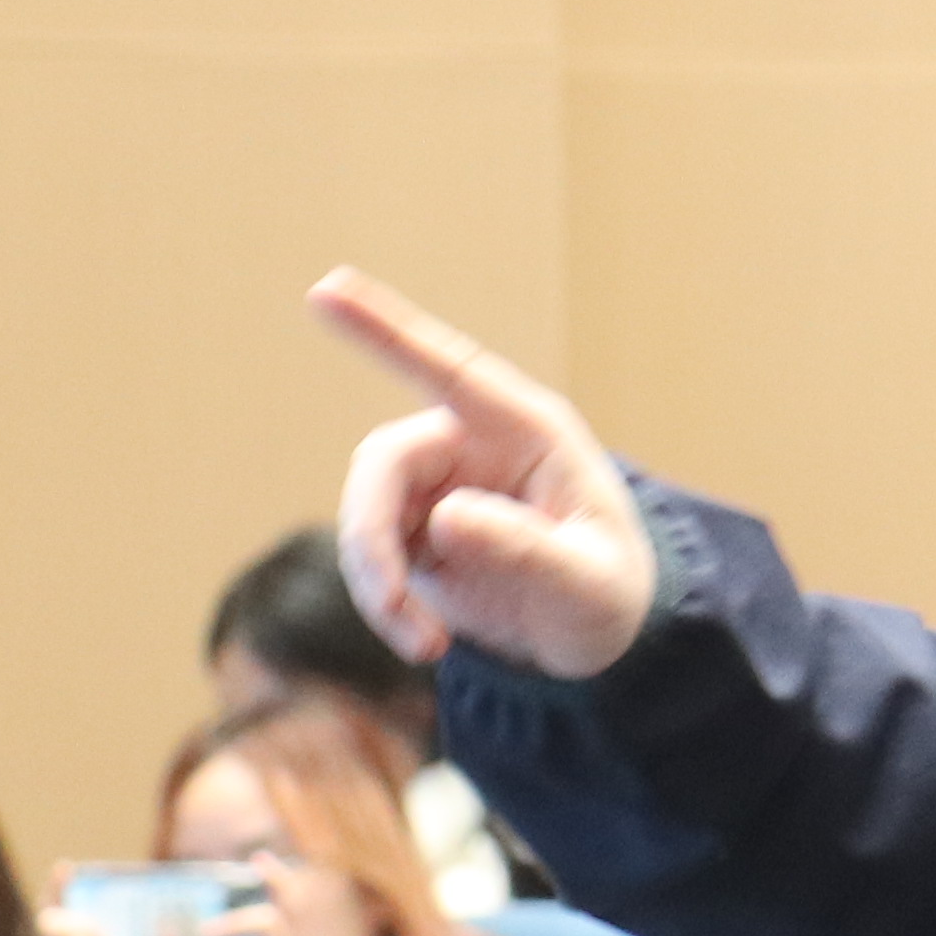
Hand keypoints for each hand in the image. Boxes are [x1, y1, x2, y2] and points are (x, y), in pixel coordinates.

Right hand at [317, 266, 659, 679]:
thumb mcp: (590, 582)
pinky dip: (385, 603)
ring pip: (366, 514)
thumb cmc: (610, 591)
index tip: (325, 290)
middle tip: (393, 607)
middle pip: (383, 462)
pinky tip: (426, 642)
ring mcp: (434, 488)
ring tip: (426, 645)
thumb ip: (528, 551)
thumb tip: (446, 519)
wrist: (597, 632)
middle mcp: (469, 446)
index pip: (446, 367)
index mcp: (523, 429)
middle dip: (372, 535)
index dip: (384, 328)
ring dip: (378, 582)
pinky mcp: (412, 533)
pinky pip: (372, 557)